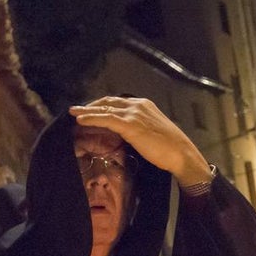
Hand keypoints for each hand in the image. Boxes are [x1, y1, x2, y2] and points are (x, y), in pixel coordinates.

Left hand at [69, 97, 210, 186]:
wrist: (181, 154)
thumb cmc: (171, 148)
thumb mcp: (154, 131)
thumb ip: (140, 127)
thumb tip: (128, 133)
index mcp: (144, 105)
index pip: (118, 101)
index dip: (103, 105)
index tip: (93, 110)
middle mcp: (138, 105)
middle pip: (109, 101)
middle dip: (92, 105)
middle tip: (79, 110)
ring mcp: (134, 113)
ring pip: (105, 109)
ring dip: (87, 110)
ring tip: (74, 112)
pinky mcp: (130, 125)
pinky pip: (106, 119)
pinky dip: (92, 118)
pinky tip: (81, 120)